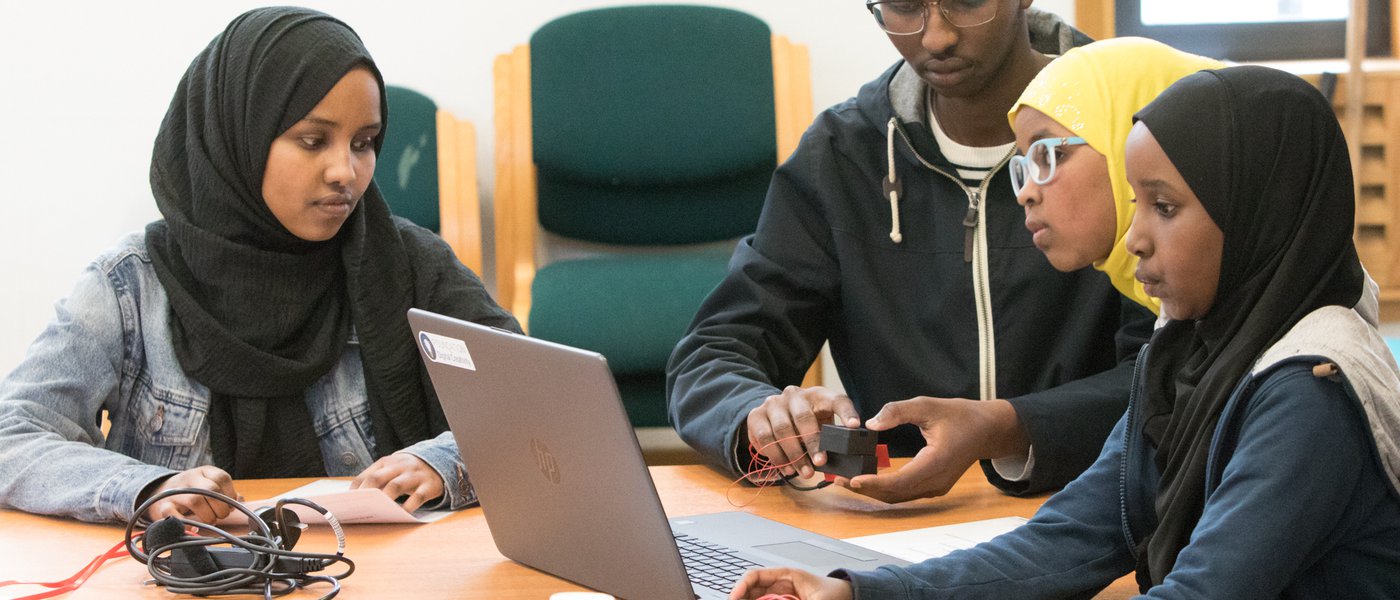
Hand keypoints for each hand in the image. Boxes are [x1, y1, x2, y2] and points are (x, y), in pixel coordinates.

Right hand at [141, 466, 239, 522]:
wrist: (162, 490)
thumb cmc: (193, 490)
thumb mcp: (210, 484)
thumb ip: (225, 492)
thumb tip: (240, 500)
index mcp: (205, 471)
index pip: (222, 478)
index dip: (230, 494)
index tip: (231, 505)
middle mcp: (190, 478)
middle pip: (211, 489)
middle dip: (221, 507)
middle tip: (221, 516)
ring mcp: (176, 490)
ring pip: (195, 500)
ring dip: (207, 515)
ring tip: (210, 521)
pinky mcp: (163, 504)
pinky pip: (171, 512)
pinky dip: (184, 523)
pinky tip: (193, 528)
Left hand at [350, 452, 443, 511]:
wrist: (438, 463)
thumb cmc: (406, 471)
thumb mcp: (392, 469)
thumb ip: (377, 479)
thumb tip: (358, 498)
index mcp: (387, 462)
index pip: (367, 474)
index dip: (356, 488)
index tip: (349, 501)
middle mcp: (400, 466)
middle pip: (378, 477)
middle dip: (366, 492)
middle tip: (358, 506)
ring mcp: (414, 475)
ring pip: (396, 485)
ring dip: (385, 499)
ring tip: (377, 510)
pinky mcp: (429, 486)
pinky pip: (418, 497)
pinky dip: (409, 506)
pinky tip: (402, 513)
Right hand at [729, 567, 853, 599]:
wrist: (849, 597)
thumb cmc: (835, 594)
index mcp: (786, 575)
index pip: (755, 575)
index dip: (741, 586)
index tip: (734, 598)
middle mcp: (780, 585)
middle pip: (751, 590)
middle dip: (741, 598)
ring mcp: (781, 596)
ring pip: (757, 599)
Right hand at [747, 386, 860, 478]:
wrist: (773, 414)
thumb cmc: (806, 423)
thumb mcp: (822, 423)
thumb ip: (832, 436)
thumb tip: (845, 460)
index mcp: (818, 395)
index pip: (836, 399)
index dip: (846, 412)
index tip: (854, 426)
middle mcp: (794, 395)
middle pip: (803, 416)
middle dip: (813, 442)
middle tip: (820, 462)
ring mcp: (773, 403)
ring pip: (781, 429)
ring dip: (793, 455)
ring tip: (803, 472)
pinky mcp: (756, 415)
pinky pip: (764, 438)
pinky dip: (775, 456)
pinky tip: (785, 469)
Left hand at [842, 397, 1026, 503]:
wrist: (986, 429)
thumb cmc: (960, 416)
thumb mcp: (927, 405)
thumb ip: (898, 411)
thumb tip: (870, 423)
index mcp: (937, 463)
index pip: (900, 481)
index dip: (874, 483)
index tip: (852, 480)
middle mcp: (937, 481)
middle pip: (895, 494)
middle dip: (866, 489)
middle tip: (838, 480)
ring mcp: (936, 487)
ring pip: (899, 497)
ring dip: (873, 491)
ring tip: (847, 480)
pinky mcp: (934, 487)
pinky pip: (905, 493)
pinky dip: (885, 489)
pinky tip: (868, 478)